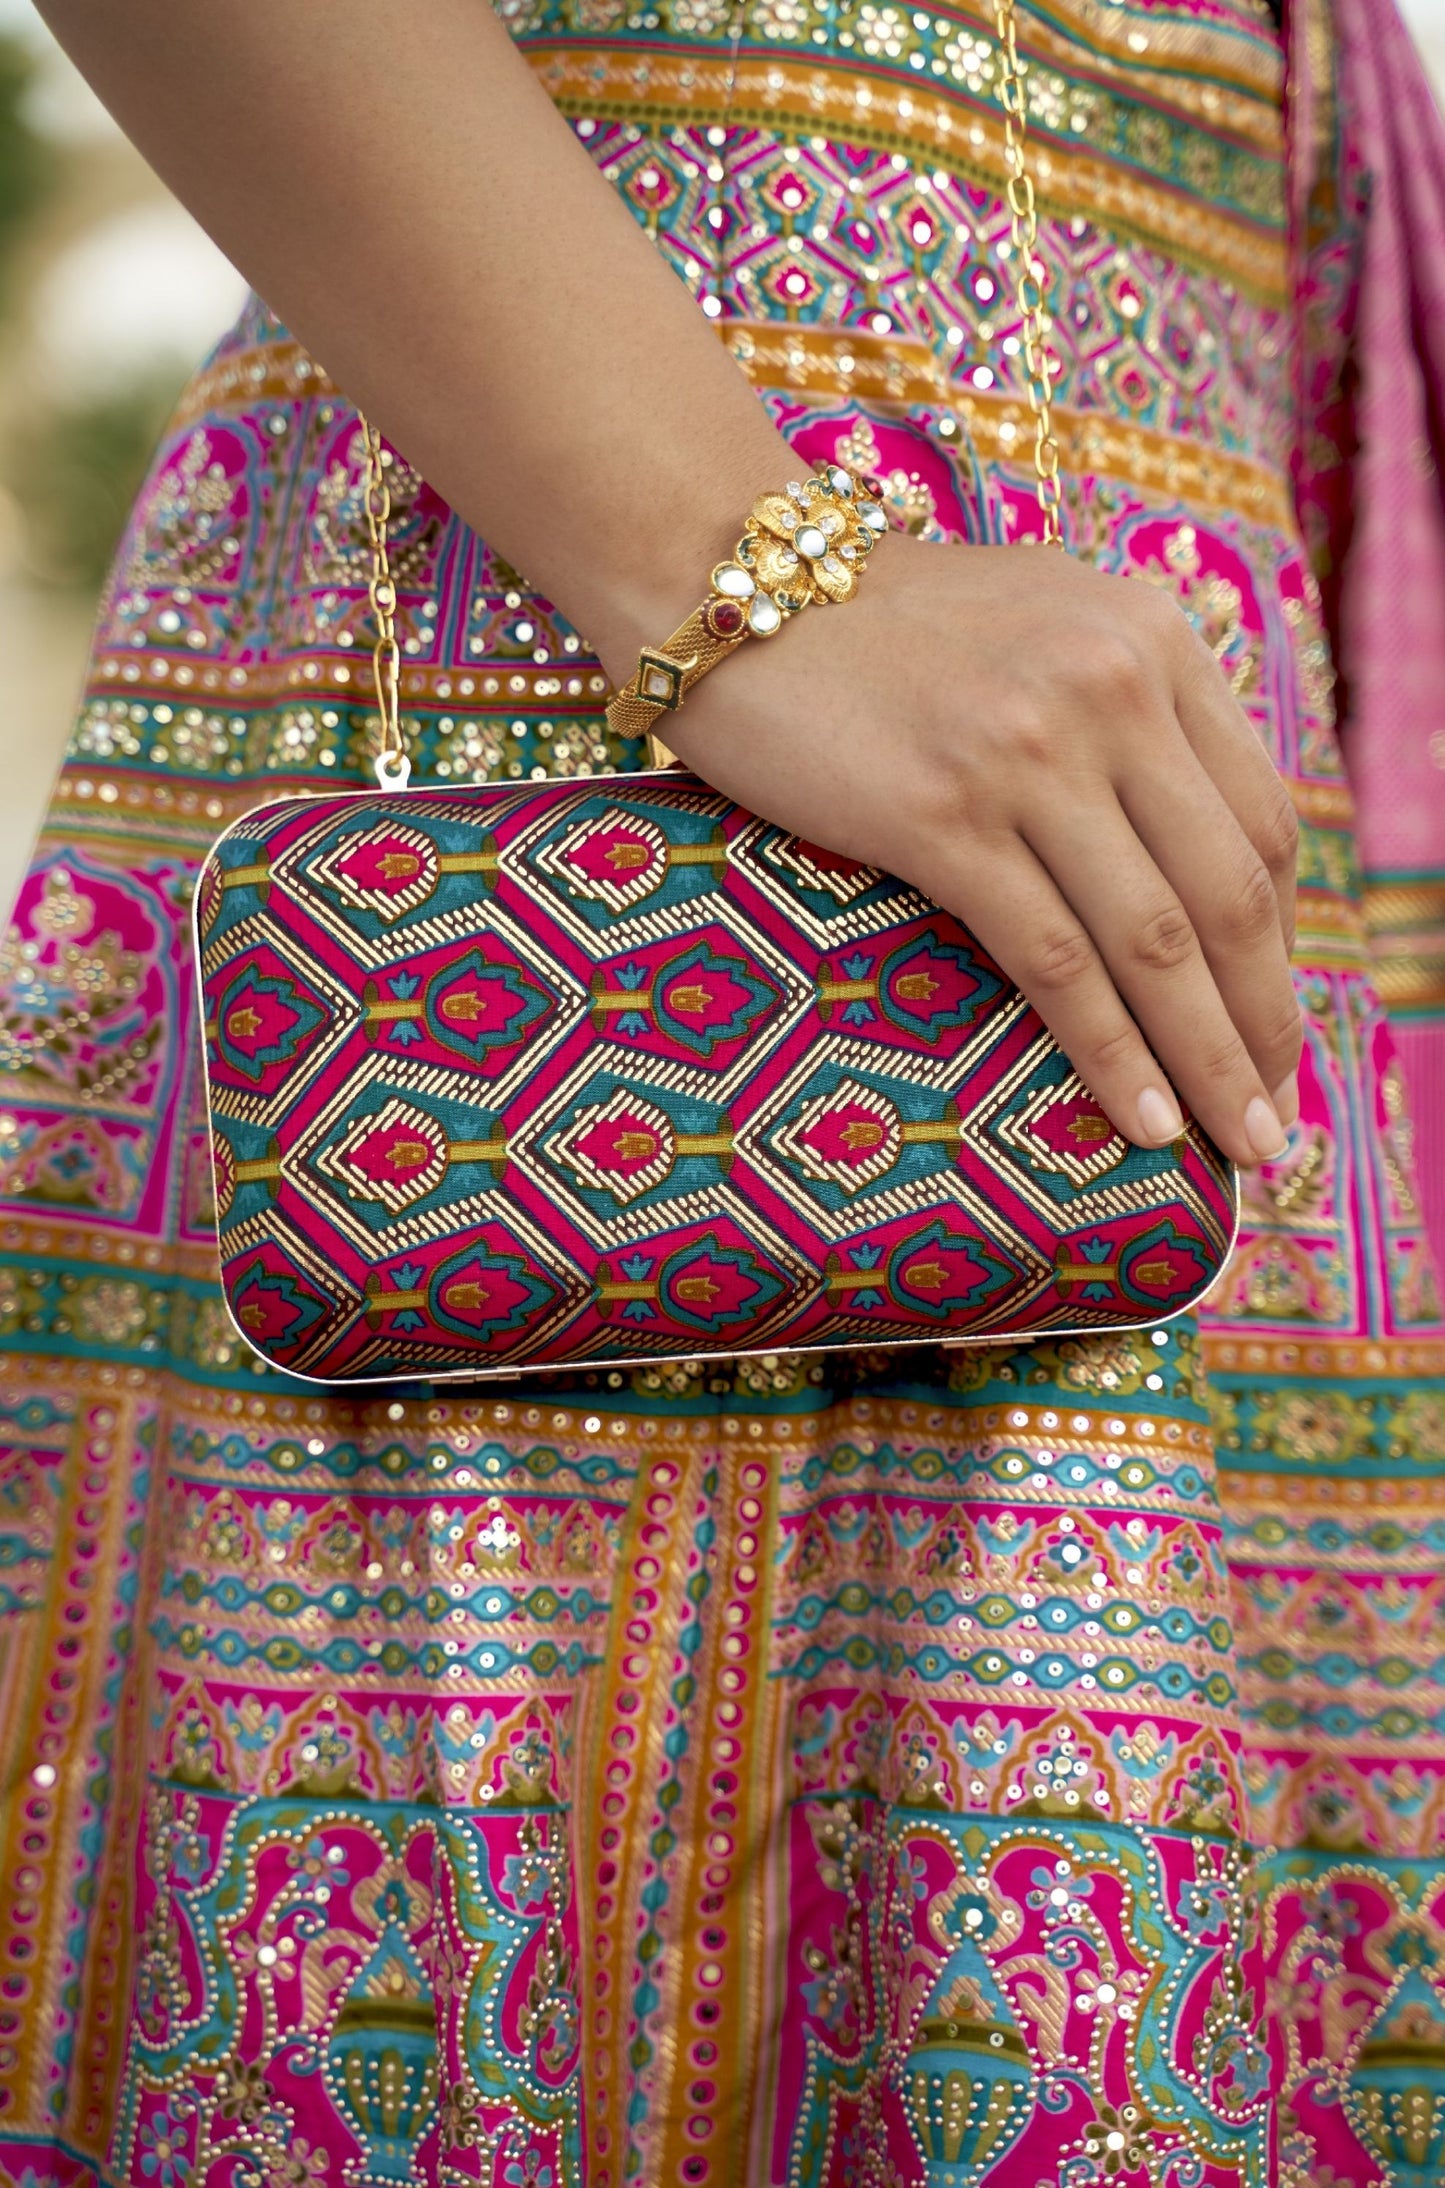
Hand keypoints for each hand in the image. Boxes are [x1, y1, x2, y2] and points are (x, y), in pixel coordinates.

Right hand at [663, 535, 1300, 1167]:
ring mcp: (1028, 752)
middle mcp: (1111, 688)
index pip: (1258, 823)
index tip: (1272, 1023)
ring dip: (1208, 1061)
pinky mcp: (942, 816)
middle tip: (1275, 1121)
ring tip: (1235, 1144)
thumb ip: (1124, 703)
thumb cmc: (877, 620)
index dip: (1281, 946)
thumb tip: (1178, 835)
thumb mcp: (1042, 622)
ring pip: (1157, 940)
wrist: (732, 575)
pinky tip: (1138, 1119)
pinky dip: (1110, 1052)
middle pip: (1230, 894)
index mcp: (1152, 640)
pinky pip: (1055, 959)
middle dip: (1264, 1024)